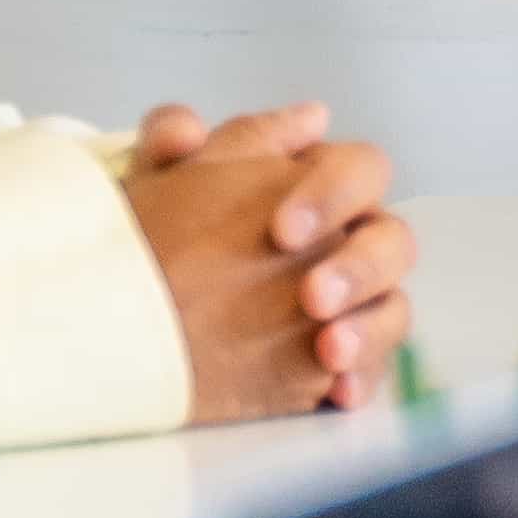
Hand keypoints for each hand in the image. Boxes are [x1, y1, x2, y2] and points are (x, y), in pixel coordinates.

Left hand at [129, 114, 417, 421]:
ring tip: (329, 350)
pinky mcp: (343, 360)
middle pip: (392, 241)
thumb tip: (215, 124)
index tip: (282, 230)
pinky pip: (375, 369)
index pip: (360, 170)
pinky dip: (362, 378)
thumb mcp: (153, 187)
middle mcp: (348, 242)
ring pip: (394, 306)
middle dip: (358, 267)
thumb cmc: (151, 242)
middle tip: (311, 296)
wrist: (123, 322)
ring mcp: (352, 304)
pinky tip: (336, 392)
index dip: (334, 193)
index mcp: (320, 188)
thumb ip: (172, 142)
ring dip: (369, 327)